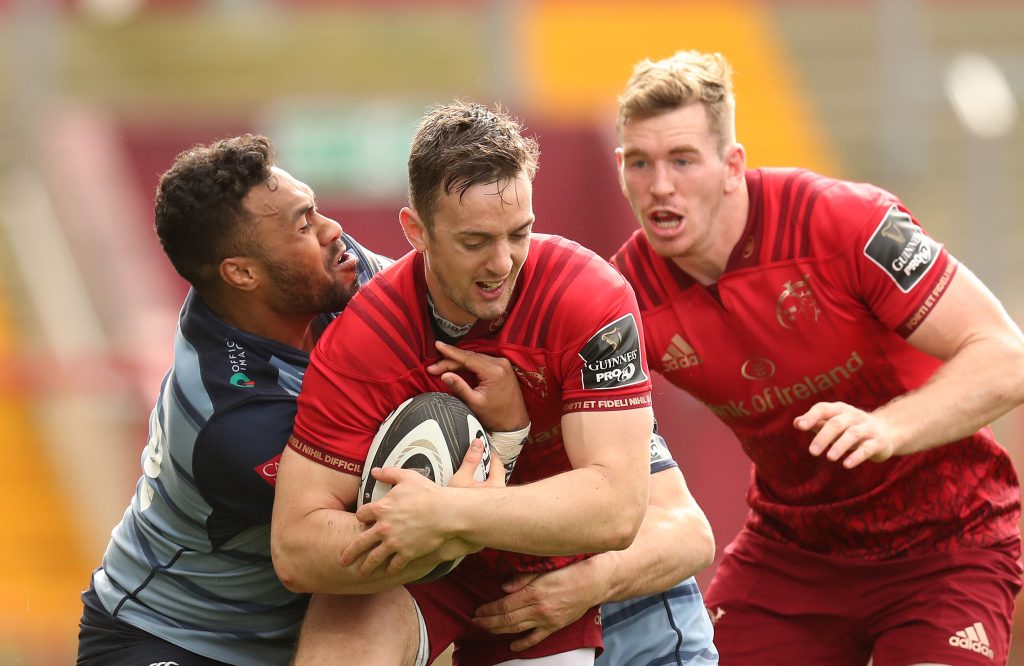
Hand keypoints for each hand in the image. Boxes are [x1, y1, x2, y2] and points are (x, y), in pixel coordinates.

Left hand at [341, 440, 502, 576]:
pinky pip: (394, 565)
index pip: (361, 515)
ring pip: (374, 558)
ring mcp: (394, 542)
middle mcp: (383, 528)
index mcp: (381, 508)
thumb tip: (374, 470)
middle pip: (360, 542)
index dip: (361, 517)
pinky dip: (390, 571)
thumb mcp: (407, 477)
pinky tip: (387, 574)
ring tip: (360, 573)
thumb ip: (388, 473)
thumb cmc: (427, 492)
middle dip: (350, 552)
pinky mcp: (406, 553)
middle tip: (342, 560)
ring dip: (366, 567)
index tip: (362, 521)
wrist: (445, 512)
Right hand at [427, 341, 528, 431]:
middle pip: (470, 357)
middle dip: (450, 361)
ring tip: (441, 366)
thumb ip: (459, 387)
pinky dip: (469, 363)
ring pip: (475, 358)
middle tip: (433, 368)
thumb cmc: (495, 415)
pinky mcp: (502, 367)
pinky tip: (457, 365)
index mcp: (494, 371)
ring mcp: (502, 364)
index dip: (450, 352)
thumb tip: (444, 375)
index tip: (437, 345)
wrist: (514, 422)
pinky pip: (482, 361)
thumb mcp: (474, 402)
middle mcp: (500, 363)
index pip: (467, 358)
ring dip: (458, 361)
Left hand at [473, 563, 601, 651]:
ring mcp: (546, 620)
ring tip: (486, 630)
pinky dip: (523, 644)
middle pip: (507, 619)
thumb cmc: (570, 570)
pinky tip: (512, 646)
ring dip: (499, 631)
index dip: (488, 610)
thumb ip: (522, 579)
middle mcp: (538, 609)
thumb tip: (503, 588)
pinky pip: (536, 639)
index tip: (478, 611)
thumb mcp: (544, 568)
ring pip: (517, 629)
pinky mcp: (554, 627)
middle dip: (489, 622)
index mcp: (533, 593)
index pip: (504, 605)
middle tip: (475, 622)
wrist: (593, 583)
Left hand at [795, 401, 896, 468]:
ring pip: (852, 434)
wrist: (887, 432)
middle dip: (823, 437)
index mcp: (839, 410)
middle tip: (812, 452)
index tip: (800, 426)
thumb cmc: (851, 428)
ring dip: (840, 446)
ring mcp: (867, 428)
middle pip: (836, 423)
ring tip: (829, 458)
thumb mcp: (833, 424)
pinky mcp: (878, 442)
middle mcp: (853, 416)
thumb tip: (796, 422)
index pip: (823, 409)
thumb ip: (815, 423)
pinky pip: (867, 448)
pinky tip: (846, 465)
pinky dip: (857, 456)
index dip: (811, 416)